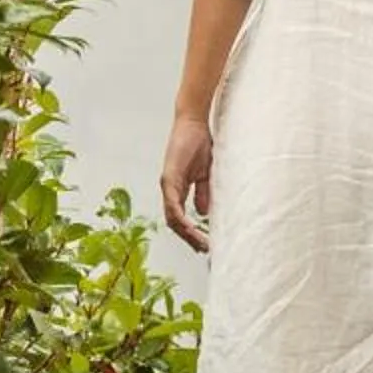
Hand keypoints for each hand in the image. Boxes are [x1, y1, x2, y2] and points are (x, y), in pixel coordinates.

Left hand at [160, 112, 214, 253]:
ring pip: (172, 216)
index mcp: (177, 189)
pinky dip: (179, 216)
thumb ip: (203, 193)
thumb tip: (203, 213)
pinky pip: (172, 202)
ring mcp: (167, 184)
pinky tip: (188, 226)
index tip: (203, 244)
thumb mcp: (205, 174)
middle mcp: (169, 189)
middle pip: (174, 222)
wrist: (193, 122)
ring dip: (185, 232)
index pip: (180, 218)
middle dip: (188, 238)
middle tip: (203, 250)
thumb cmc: (199, 144)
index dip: (189, 233)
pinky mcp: (169, 177)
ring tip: (199, 242)